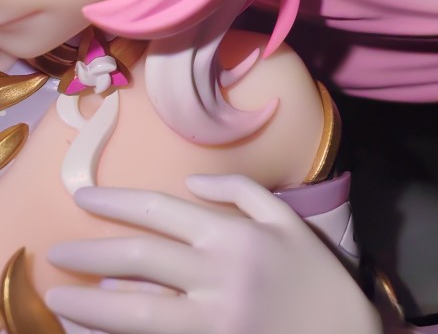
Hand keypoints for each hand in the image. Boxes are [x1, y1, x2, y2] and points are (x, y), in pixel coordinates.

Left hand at [46, 175, 381, 333]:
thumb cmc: (316, 275)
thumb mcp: (287, 220)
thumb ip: (241, 191)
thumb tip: (192, 183)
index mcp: (233, 234)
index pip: (160, 211)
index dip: (116, 202)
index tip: (82, 198)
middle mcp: (216, 274)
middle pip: (140, 257)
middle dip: (91, 250)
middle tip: (56, 250)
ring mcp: (212, 319)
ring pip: (136, 309)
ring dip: (90, 303)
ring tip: (58, 299)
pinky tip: (94, 331)